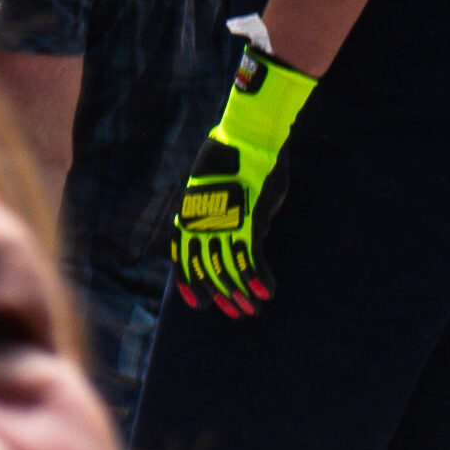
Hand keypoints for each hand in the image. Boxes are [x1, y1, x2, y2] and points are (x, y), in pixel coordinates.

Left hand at [168, 51, 309, 311]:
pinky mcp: (247, 217)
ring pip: (227, 266)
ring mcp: (223, 218)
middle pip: (205, 265)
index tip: (199, 304)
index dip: (190, 280)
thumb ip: (223, 213)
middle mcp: (202, 218)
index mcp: (191, 210)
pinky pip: (250, 255)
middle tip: (234, 313)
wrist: (250, 136)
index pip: (183, 253)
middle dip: (219, 293)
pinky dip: (257, 276)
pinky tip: (266, 292)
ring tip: (252, 309)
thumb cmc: (237, 159)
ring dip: (240, 291)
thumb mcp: (222, 188)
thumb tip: (237, 239)